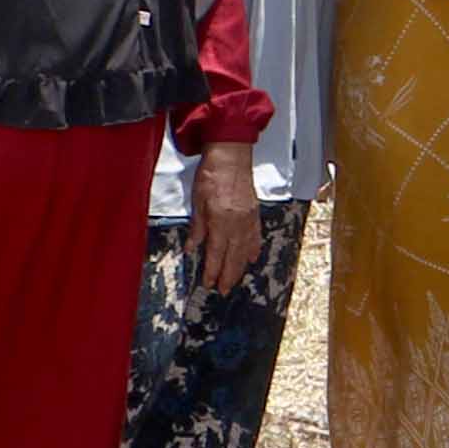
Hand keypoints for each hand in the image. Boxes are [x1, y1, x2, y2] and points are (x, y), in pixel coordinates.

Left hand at [190, 148, 261, 296]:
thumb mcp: (197, 202)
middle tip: (224, 290)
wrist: (231, 157)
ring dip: (240, 267)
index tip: (209, 283)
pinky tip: (251, 258)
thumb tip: (192, 248)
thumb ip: (197, 227)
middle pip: (233, 257)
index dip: (212, 271)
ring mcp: (249, 220)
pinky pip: (255, 237)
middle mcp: (237, 224)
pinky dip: (253, 250)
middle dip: (228, 276)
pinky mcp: (255, 213)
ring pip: (246, 250)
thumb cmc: (211, 175)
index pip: (216, 253)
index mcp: (221, 221)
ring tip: (235, 280)